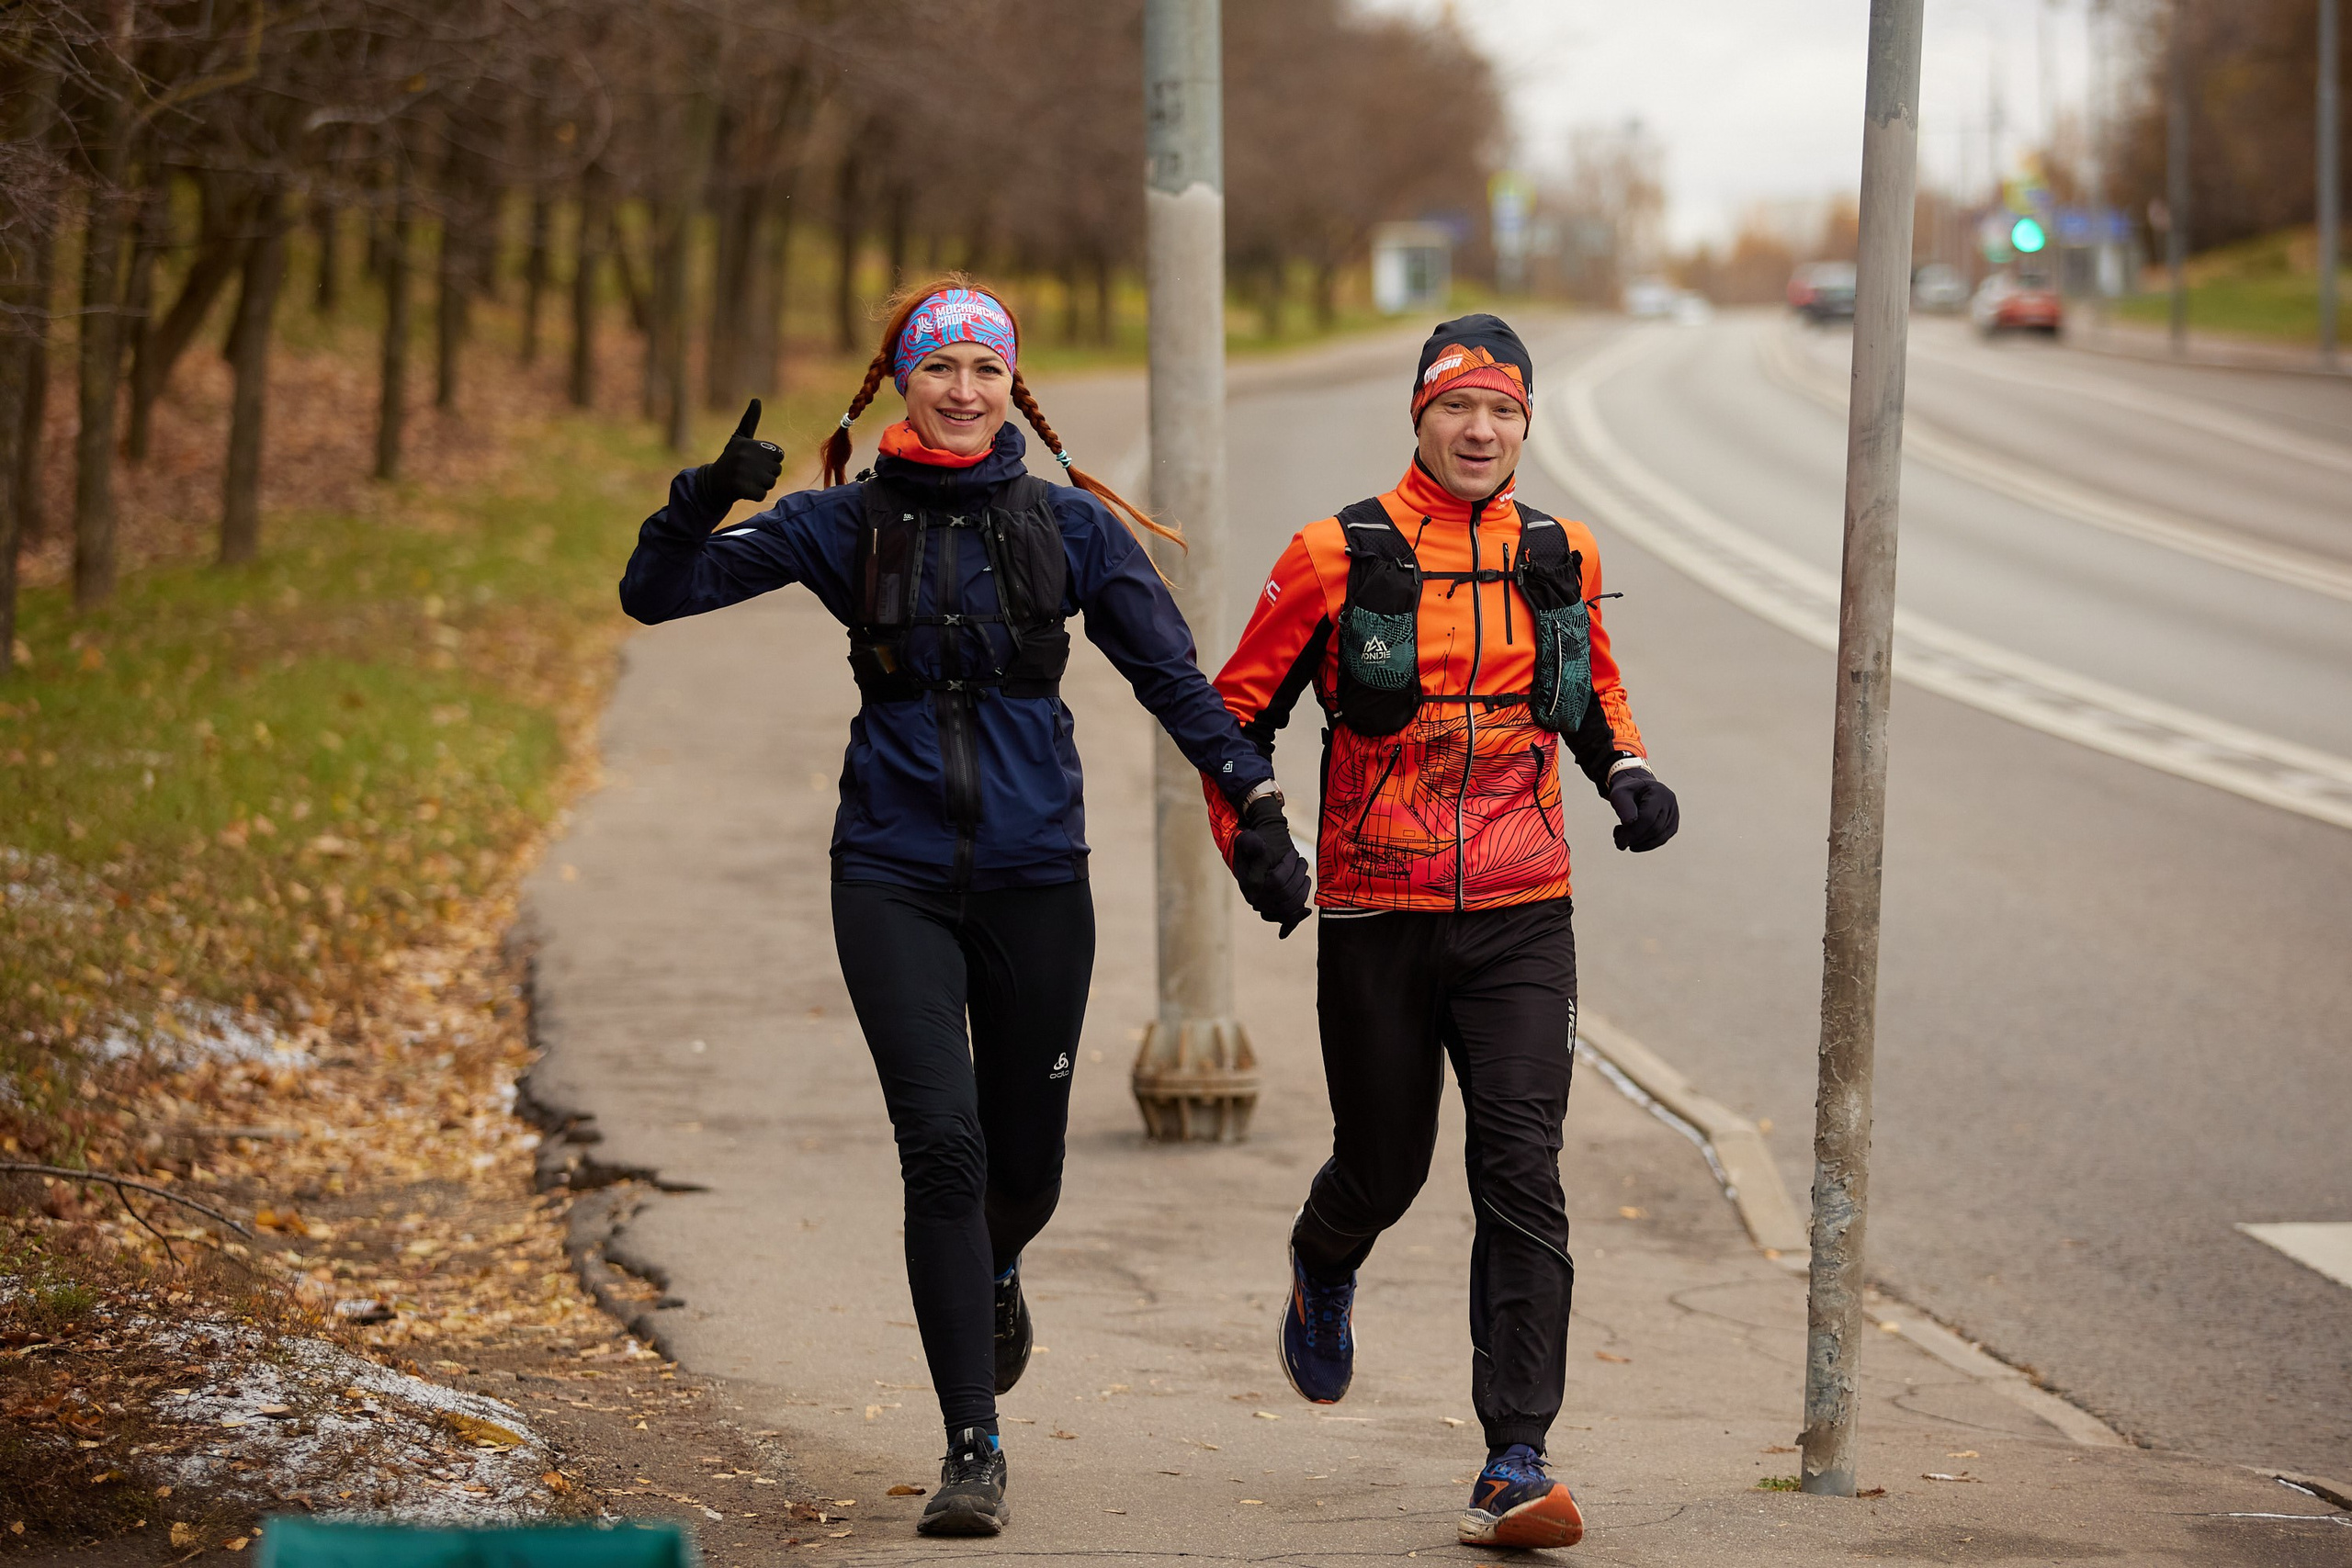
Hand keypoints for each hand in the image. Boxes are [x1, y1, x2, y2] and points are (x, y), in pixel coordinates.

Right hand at [695, 398, 783, 506]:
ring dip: (762, 486)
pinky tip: (744, 491)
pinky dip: (755, 496)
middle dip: (767, 474)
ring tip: (747, 481)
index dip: (770, 461)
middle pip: (777, 470)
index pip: (779, 455)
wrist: (711, 483)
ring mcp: (741, 472)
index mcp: (749, 443)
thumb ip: (750, 420)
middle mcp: (745, 455)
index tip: (756, 462)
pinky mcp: (739, 488)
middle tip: (750, 473)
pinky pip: (762, 495)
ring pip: (771, 483)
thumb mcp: (739, 439)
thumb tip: (756, 399)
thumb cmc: (730, 459)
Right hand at [1230, 794, 1311, 936]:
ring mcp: (1264, 907)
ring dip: (1303, 889)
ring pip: (1291, 907)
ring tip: (1304, 873)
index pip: (1277, 881)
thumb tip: (1259, 846)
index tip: (1293, 853)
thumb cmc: (1254, 844)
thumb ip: (1251, 842)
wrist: (1255, 854)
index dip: (1289, 866)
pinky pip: (1287, 920)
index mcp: (1249, 884)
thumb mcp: (1249, 839)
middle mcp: (1255, 899)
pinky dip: (1297, 918)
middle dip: (1299, 876)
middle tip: (1302, 861)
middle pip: (1287, 895)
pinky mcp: (1273, 911)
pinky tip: (1306, 912)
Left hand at [1608, 766, 1678, 852]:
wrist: (1637, 789)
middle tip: (1619, 842)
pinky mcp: (1672, 824)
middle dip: (1635, 839)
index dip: (1633, 832)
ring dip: (1640, 844)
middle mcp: (1670, 803)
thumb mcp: (1619, 794)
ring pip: (1660, 837)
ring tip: (1624, 839)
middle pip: (1655, 829)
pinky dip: (1647, 844)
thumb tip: (1629, 823)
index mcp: (1658, 793)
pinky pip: (1662, 839)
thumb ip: (1623, 807)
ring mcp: (1674, 814)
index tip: (1619, 842)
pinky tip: (1634, 841)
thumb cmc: (1627, 792)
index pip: (1648, 817)